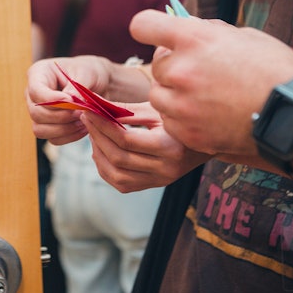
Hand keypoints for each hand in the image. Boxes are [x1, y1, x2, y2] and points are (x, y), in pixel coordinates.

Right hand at [27, 55, 123, 145]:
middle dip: (60, 116)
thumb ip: (76, 88)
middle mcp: (33, 95)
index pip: (35, 90)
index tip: (71, 101)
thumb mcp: (87, 74)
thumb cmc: (90, 72)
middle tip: (80, 112)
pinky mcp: (47, 127)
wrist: (98, 84)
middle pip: (36, 113)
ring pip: (40, 129)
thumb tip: (69, 103)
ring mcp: (38, 113)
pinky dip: (69, 136)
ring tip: (83, 121)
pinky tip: (83, 127)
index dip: (51, 99)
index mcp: (39, 74)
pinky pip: (52, 138)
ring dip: (63, 129)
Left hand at [81, 103, 212, 191]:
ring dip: (98, 154)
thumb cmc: (181, 118)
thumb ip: (128, 110)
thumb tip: (95, 106)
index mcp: (170, 147)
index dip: (102, 125)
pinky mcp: (154, 186)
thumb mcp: (159, 110)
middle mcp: (165, 169)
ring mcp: (159, 181)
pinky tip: (101, 151)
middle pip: (118, 157)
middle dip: (97, 137)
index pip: (126, 139)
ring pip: (116, 175)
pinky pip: (121, 183)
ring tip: (93, 135)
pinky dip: (105, 168)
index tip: (88, 111)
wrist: (206, 141)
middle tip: (86, 119)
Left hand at [130, 10, 292, 159]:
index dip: (148, 27)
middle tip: (199, 71)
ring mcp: (181, 104)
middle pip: (156, 65)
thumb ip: (208, 33)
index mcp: (195, 39)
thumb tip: (186, 27)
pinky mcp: (185, 132)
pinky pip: (169, 120)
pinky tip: (208, 114)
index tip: (155, 33)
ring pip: (158, 95)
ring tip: (205, 94)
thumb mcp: (244, 37)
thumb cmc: (275, 71)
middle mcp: (182, 71)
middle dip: (172, 66)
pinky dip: (182, 117)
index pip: (143, 25)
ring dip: (174, 93)